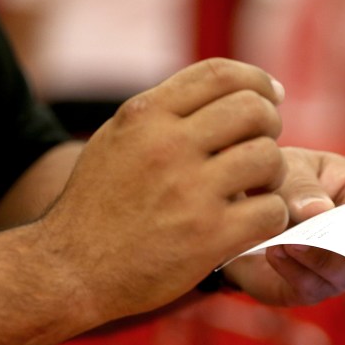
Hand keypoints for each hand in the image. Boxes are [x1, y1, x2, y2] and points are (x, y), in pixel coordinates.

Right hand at [38, 58, 291, 322]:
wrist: (70, 270)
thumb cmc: (97, 206)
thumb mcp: (116, 140)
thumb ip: (162, 113)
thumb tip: (222, 93)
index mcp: (144, 116)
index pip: (220, 74)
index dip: (257, 80)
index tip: (271, 96)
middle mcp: (168, 146)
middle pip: (253, 110)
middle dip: (269, 126)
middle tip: (261, 148)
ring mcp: (190, 192)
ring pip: (268, 158)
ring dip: (274, 174)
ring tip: (258, 189)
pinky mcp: (208, 237)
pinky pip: (271, 211)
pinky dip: (272, 216)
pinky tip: (253, 223)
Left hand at [223, 147, 344, 305]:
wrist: (232, 209)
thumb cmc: (275, 180)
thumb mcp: (286, 168)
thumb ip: (300, 185)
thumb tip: (320, 210)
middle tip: (324, 229)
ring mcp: (334, 267)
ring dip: (321, 259)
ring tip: (290, 240)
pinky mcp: (306, 288)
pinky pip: (310, 288)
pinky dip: (293, 270)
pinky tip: (275, 250)